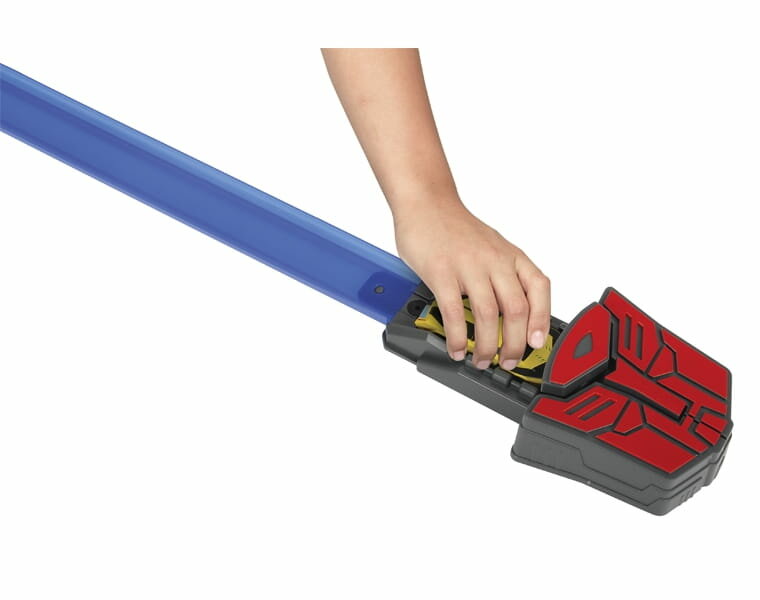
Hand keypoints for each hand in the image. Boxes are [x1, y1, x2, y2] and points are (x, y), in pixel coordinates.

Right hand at [394, 200, 550, 370]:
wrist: (426, 203)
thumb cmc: (457, 228)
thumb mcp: (492, 247)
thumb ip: (503, 275)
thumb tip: (512, 314)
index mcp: (511, 255)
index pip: (539, 288)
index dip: (541, 318)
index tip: (537, 342)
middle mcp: (494, 260)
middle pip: (516, 308)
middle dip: (514, 344)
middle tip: (507, 361)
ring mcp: (468, 266)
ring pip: (488, 314)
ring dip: (487, 346)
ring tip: (482, 360)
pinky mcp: (441, 272)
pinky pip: (453, 312)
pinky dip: (458, 337)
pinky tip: (457, 348)